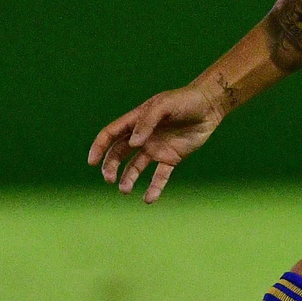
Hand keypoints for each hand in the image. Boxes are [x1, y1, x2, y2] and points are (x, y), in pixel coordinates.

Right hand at [88, 84, 225, 201]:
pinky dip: (155, 188)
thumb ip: (147, 122)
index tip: (92, 162)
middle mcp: (143, 137)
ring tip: (125, 190)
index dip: (99, 147)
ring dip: (128, 179)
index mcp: (135, 121)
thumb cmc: (184, 101)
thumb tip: (133, 144)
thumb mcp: (164, 106)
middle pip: (119, 154)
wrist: (209, 106)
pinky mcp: (172, 158)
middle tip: (109, 179)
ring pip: (136, 167)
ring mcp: (157, 148)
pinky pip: (160, 175)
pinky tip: (149, 199)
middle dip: (110, 167)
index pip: (111, 135)